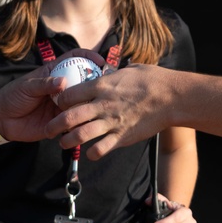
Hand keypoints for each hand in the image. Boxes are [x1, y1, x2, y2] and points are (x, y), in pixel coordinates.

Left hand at [0, 49, 106, 142]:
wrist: (2, 120)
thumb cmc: (13, 96)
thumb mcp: (27, 87)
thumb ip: (44, 84)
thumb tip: (63, 82)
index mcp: (54, 73)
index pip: (75, 59)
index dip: (88, 57)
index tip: (100, 61)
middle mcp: (63, 88)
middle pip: (84, 81)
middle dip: (95, 82)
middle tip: (104, 88)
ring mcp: (63, 104)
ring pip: (82, 102)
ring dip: (89, 104)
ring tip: (96, 107)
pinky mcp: (61, 121)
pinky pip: (75, 121)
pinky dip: (81, 122)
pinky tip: (87, 123)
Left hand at [47, 63, 173, 158]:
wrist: (172, 96)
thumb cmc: (153, 79)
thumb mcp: (129, 70)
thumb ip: (114, 73)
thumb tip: (108, 70)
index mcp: (102, 85)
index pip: (70, 95)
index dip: (60, 101)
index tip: (58, 105)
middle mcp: (102, 104)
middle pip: (69, 116)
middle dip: (55, 125)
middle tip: (49, 129)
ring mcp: (112, 121)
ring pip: (81, 134)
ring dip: (68, 141)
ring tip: (63, 143)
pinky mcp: (122, 136)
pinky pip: (101, 148)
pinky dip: (92, 152)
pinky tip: (90, 153)